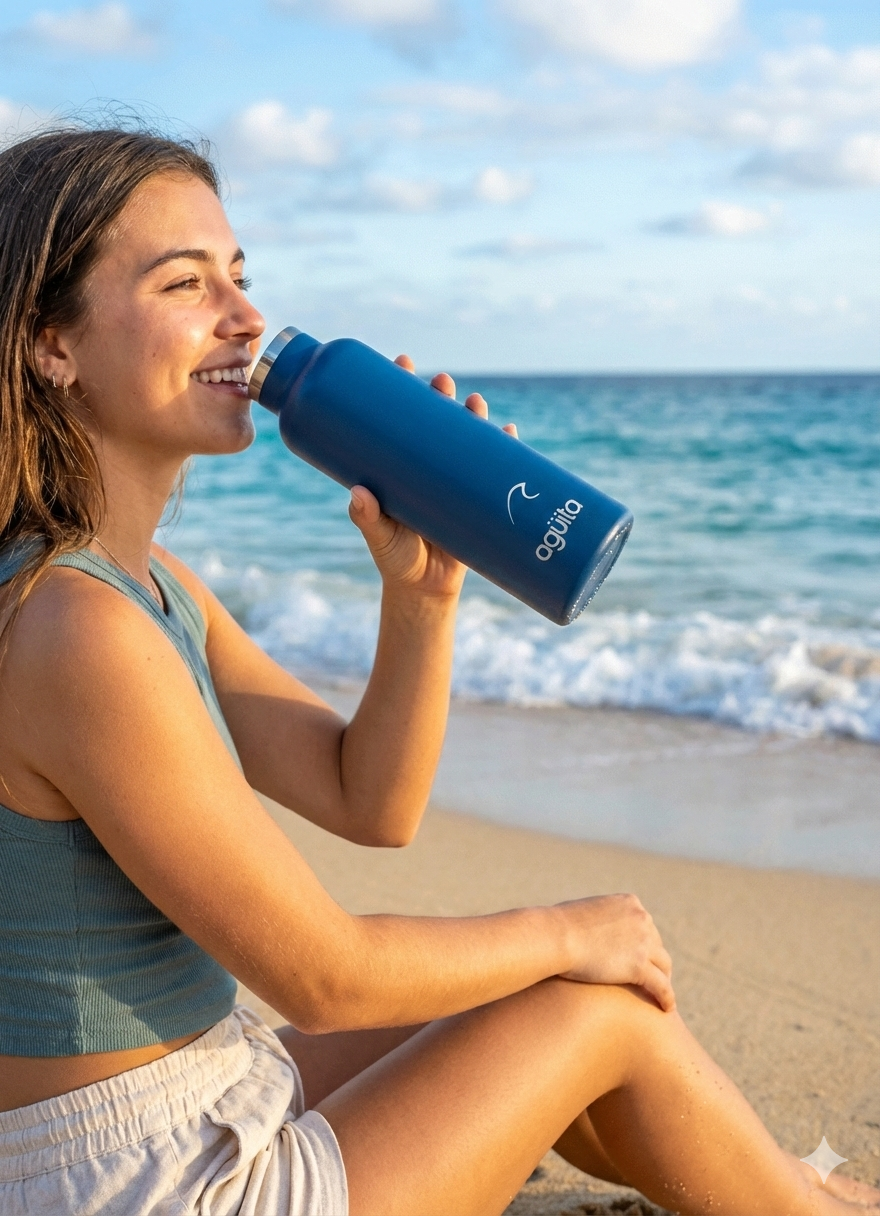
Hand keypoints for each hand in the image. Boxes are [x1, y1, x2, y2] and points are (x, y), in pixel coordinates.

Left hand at [348, 354, 517, 599]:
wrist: (426, 590)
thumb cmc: (396, 561)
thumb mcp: (379, 538)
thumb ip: (367, 518)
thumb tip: (358, 494)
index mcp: (399, 465)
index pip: (400, 416)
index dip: (402, 387)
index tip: (404, 363)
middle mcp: (427, 465)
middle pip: (437, 419)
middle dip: (441, 395)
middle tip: (442, 383)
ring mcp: (455, 479)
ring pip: (468, 437)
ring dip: (474, 415)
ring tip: (475, 403)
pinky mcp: (479, 497)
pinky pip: (497, 468)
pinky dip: (506, 449)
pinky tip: (509, 433)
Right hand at [557, 893, 674, 1011]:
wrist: (555, 936)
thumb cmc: (557, 925)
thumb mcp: (582, 912)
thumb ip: (594, 919)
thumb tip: (586, 926)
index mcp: (629, 903)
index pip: (645, 925)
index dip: (645, 943)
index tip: (642, 956)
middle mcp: (641, 919)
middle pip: (656, 944)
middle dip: (654, 960)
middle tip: (652, 978)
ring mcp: (643, 942)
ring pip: (663, 965)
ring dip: (663, 978)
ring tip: (660, 995)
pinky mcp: (639, 966)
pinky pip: (661, 986)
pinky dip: (667, 998)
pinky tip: (666, 1009)